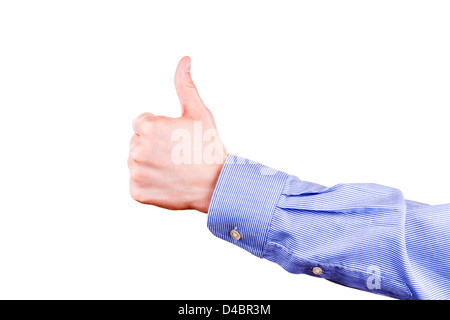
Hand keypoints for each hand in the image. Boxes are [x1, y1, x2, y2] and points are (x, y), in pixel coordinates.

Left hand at [128, 56, 227, 212]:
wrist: (217, 185)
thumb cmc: (209, 147)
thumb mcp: (199, 113)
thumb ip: (185, 86)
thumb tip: (184, 59)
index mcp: (148, 126)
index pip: (141, 123)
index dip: (161, 130)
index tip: (178, 140)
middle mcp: (137, 148)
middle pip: (137, 142)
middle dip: (153, 146)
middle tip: (178, 155)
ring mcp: (136, 172)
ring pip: (136, 162)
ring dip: (150, 164)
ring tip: (173, 169)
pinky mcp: (136, 192)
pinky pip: (137, 183)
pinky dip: (149, 184)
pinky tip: (168, 183)